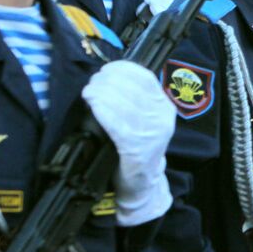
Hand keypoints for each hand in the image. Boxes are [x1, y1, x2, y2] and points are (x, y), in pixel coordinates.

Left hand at [82, 60, 176, 226]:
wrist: (141, 183)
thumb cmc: (135, 147)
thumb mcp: (142, 118)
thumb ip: (133, 98)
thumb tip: (108, 77)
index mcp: (163, 106)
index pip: (144, 76)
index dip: (121, 69)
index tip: (105, 71)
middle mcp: (161, 117)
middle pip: (130, 87)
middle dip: (105, 82)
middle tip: (92, 85)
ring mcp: (151, 134)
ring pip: (122, 103)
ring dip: (100, 94)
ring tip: (89, 94)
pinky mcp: (138, 149)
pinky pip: (117, 124)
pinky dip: (103, 112)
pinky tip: (94, 107)